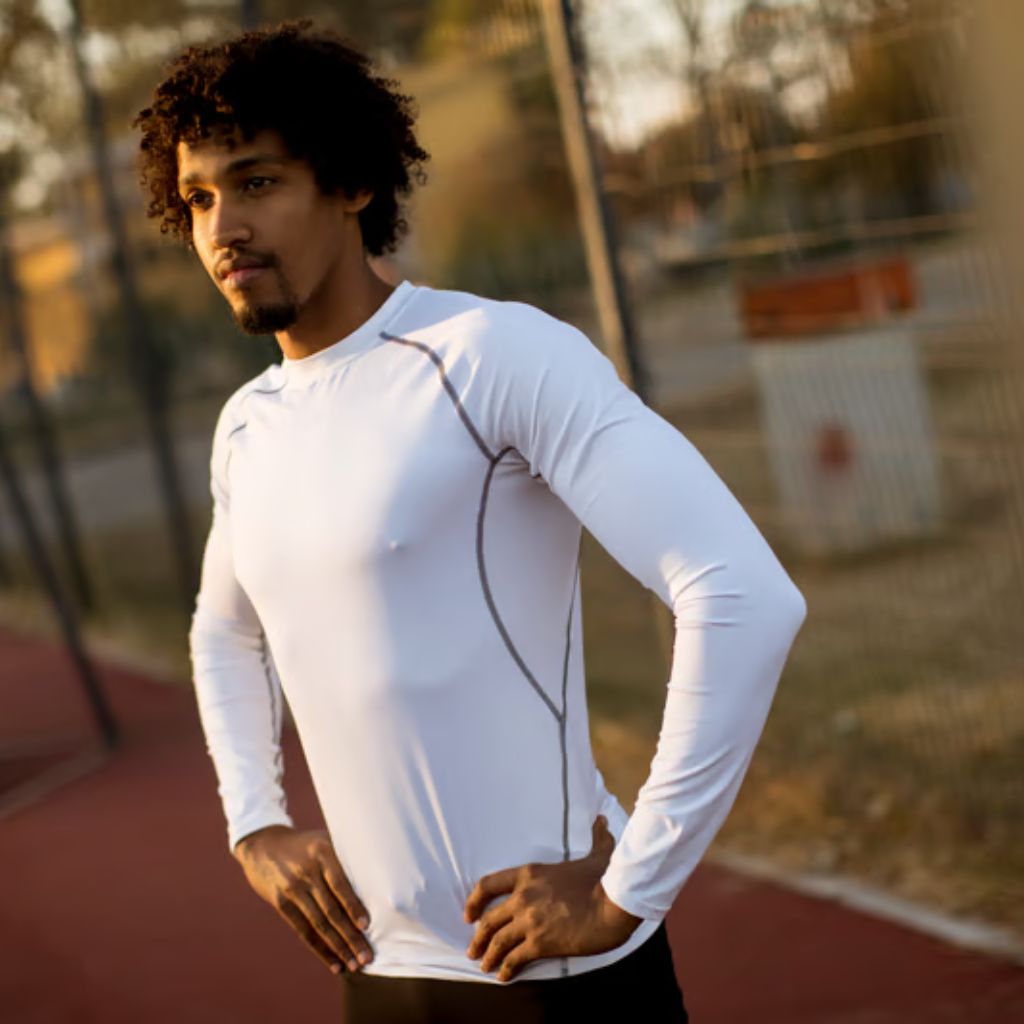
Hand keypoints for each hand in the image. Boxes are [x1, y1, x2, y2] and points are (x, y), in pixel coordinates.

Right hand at [233, 825, 372, 975]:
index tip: (367, 926)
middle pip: (331, 909)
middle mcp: (306, 871)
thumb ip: (345, 857)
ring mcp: (292, 888)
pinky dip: (320, 949)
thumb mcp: (323, 840)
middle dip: (350, 936)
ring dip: (338, 947)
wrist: (264, 845)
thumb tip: (378, 881)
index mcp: (322, 851)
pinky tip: (334, 963)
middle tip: (367, 956)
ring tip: (354, 965)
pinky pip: (303, 930)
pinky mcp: (280, 903)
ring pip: (318, 924)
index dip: (353, 906)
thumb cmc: (306, 845)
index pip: (340, 884)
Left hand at [463, 815, 642, 982]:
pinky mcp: (540, 943)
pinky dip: (506, 969)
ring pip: (498, 941)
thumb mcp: (597, 855)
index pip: (489, 884)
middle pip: (489, 919)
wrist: (613, 904)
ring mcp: (530, 921)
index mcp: (530, 874)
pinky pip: (515, 958)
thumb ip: (596, 838)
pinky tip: (504, 976)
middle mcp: (523, 897)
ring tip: (484, 966)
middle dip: (478, 937)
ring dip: (488, 956)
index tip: (468, 914)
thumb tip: (601, 820)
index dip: (474, 900)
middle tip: (473, 949)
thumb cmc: (604, 879)